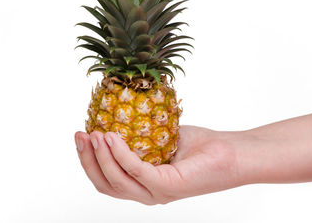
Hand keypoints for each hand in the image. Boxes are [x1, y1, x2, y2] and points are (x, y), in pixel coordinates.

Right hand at [74, 126, 242, 204]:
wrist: (232, 153)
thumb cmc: (199, 146)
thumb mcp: (159, 138)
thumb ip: (136, 137)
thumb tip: (111, 118)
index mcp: (143, 185)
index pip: (106, 180)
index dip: (88, 160)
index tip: (80, 135)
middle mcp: (147, 194)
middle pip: (105, 184)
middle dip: (87, 160)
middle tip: (80, 135)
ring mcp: (157, 193)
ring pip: (116, 181)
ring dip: (100, 157)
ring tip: (94, 133)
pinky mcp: (168, 186)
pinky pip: (136, 170)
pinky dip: (120, 153)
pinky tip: (112, 136)